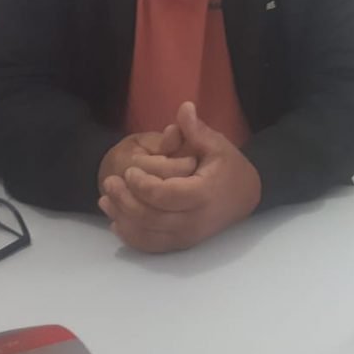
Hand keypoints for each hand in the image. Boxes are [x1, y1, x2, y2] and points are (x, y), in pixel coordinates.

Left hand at [98, 102, 261, 252]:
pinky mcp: (182, 244)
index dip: (142, 184)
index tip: (130, 170)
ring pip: (147, 234)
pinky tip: (117, 222)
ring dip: (122, 218)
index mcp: (203, 194)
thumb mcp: (217, 145)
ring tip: (106, 200)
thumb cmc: (230, 168)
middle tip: (110, 183)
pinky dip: (131, 237)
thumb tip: (184, 107)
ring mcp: (187, 236)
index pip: (163, 195)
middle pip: (150, 217)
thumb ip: (196, 130)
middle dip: (125, 200)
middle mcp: (194, 221)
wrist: (248, 197)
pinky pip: (151, 246)